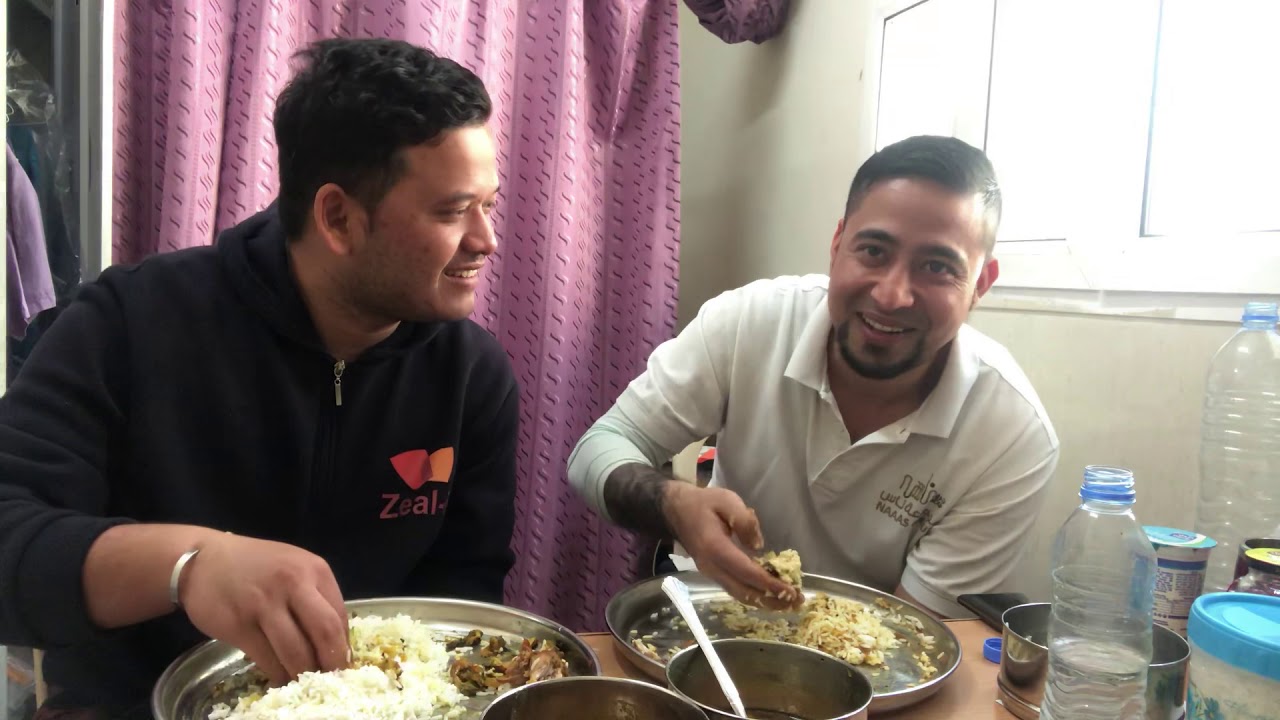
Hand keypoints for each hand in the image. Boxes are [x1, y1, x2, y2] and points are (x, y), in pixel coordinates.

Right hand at [178, 533, 349, 685]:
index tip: (342, 662)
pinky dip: (277, 674)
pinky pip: (267, 659)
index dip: (343, 644)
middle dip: (332, 662)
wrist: (203, 560)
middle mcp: (293, 583)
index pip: (340, 614)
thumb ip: (316, 595)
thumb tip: (335, 640)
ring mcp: (264, 604)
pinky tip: (280, 676)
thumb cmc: (256, 565)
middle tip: (332, 679)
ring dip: (303, 673)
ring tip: (304, 681)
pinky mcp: (240, 625)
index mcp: (314, 569)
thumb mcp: (294, 566)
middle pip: (325, 632)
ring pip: (296, 652)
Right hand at [662, 483, 800, 609]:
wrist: (675, 510)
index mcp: (715, 548)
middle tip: (796, 601)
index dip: (769, 584)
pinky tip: (771, 594)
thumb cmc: (703, 503)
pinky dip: (755, 595)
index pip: (746, 572)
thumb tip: (759, 545)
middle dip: (772, 599)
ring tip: (788, 602)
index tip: (790, 590)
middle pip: (744, 592)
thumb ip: (745, 521)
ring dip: (765, 601)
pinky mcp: (713, 574)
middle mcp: (711, 567)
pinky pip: (735, 589)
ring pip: (739, 595)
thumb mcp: (726, 500)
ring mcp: (710, 573)